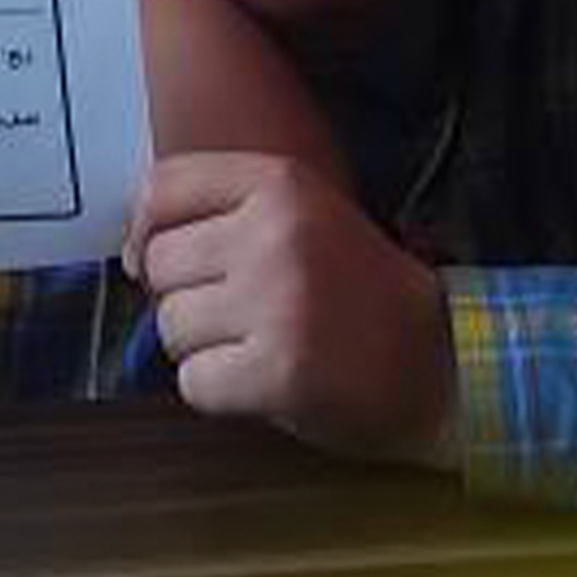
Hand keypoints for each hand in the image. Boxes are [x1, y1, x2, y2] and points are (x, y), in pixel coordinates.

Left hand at [127, 152, 455, 467]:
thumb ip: (225, 216)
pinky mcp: (277, 371)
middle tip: (235, 316)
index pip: (164, 187)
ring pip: (171, 326)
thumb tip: (132, 253)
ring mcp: (275, 302)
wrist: (444, 361)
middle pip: (160, 263)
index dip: (147, 230)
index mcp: (280, 183)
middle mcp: (274, 233)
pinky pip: (194, 383)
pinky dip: (219, 393)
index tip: (160, 261)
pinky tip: (263, 384)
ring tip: (257, 348)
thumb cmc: (360, 292)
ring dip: (202, 349)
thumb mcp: (303, 218)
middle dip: (183, 298)